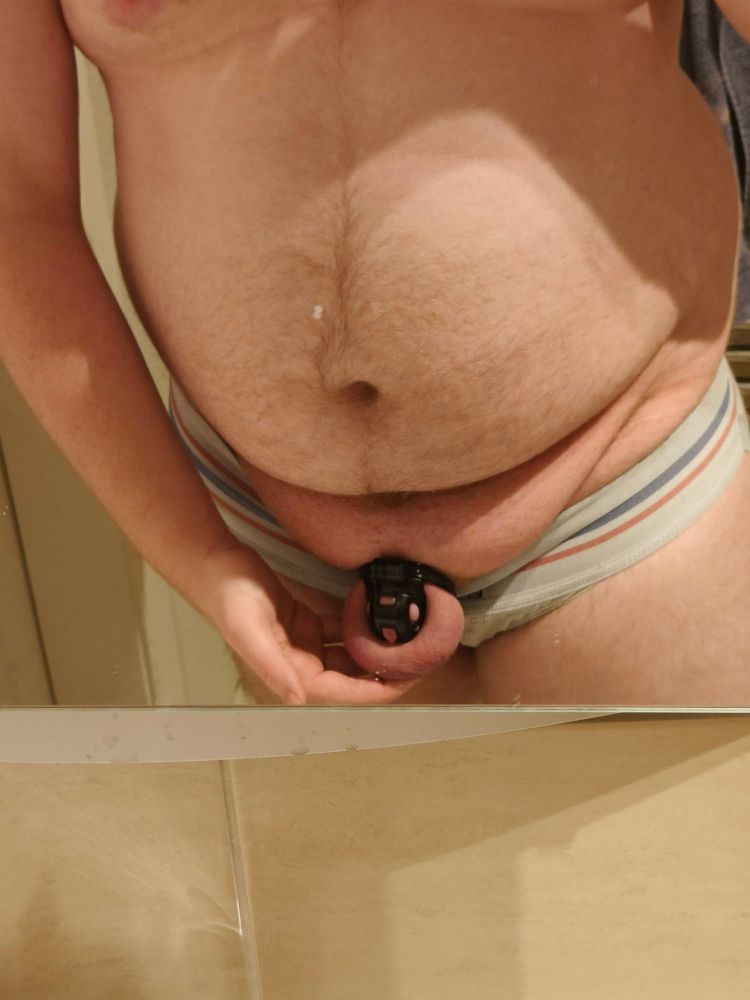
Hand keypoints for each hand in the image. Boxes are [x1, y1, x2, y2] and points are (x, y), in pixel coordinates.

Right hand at [202, 542, 424, 704]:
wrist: (214, 566)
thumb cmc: (229, 599)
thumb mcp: (249, 631)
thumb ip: (273, 667)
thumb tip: (298, 699)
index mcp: (290, 673)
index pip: (341, 692)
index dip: (374, 691)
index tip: (405, 683)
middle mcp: (299, 664)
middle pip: (350, 677)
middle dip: (382, 674)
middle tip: (419, 661)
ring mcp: (303, 644)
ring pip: (347, 656)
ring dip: (375, 653)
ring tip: (408, 644)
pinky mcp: (304, 622)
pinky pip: (339, 632)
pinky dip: (359, 629)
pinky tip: (381, 619)